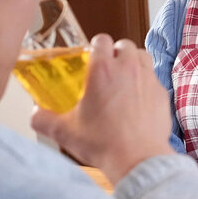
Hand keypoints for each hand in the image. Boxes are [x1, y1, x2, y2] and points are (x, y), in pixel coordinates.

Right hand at [31, 34, 173, 183]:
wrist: (138, 158)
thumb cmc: (103, 143)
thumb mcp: (64, 132)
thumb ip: (43, 120)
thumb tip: (35, 114)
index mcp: (102, 70)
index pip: (101, 40)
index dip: (95, 45)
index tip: (91, 56)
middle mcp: (128, 68)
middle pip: (124, 44)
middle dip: (116, 52)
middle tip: (108, 68)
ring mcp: (148, 79)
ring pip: (143, 56)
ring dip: (134, 61)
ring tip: (125, 78)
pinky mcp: (162, 92)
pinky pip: (154, 78)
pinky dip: (147, 82)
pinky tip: (139, 99)